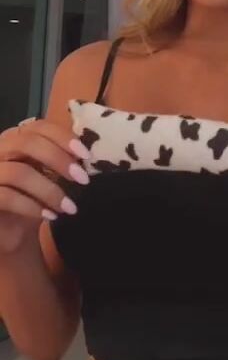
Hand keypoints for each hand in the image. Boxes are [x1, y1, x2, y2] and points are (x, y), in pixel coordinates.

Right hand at [0, 119, 90, 252]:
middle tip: (83, 179)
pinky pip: (6, 196)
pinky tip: (49, 216)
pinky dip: (32, 206)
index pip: (38, 127)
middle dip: (58, 159)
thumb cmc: (33, 198)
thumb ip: (63, 160)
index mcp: (15, 138)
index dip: (63, 137)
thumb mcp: (49, 175)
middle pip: (27, 142)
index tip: (86, 155)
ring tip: (70, 207)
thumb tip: (87, 156)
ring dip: (49, 190)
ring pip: (18, 172)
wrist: (11, 232)